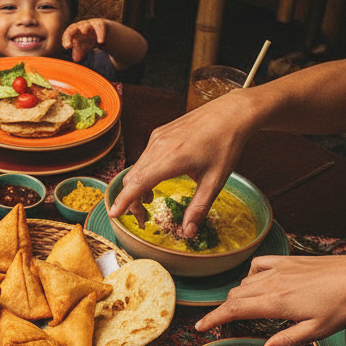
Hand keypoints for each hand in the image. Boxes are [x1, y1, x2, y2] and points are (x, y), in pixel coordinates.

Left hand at [62, 19, 106, 62]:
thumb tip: (75, 59)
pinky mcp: (100, 24)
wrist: (102, 32)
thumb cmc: (89, 40)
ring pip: (86, 24)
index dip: (66, 39)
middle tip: (69, 43)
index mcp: (74, 31)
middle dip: (70, 33)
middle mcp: (81, 26)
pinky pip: (99, 27)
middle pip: (73, 28)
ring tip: (84, 31)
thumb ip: (79, 53)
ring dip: (85, 27)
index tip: (67, 47)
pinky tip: (101, 41)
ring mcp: (90, 24)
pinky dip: (100, 33)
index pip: (67, 34)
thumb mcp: (83, 47)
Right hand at [108, 92, 255, 232]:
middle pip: (132, 178)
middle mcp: (159, 146)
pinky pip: (144, 157)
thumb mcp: (215, 181)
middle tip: (142, 218)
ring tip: (149, 200)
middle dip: (131, 200)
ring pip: (137, 167)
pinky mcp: (160, 133)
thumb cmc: (226, 145)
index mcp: (172, 159)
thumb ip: (198, 208)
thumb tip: (188, 233)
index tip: (113, 214)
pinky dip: (143, 172)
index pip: (138, 183)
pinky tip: (156, 179)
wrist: (232, 112)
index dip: (123, 201)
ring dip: (137, 186)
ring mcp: (157, 137)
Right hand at [195, 253, 345, 345]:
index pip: (233, 310)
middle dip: (224, 310)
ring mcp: (280, 269)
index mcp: (275, 303)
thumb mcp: (316, 332)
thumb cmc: (343, 307)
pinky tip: (258, 282)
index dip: (212, 319)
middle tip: (221, 325)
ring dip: (238, 295)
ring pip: (245, 282)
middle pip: (235, 296)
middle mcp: (272, 283)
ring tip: (242, 309)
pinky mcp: (290, 260)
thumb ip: (287, 341)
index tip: (199, 329)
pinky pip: (259, 264)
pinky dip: (251, 275)